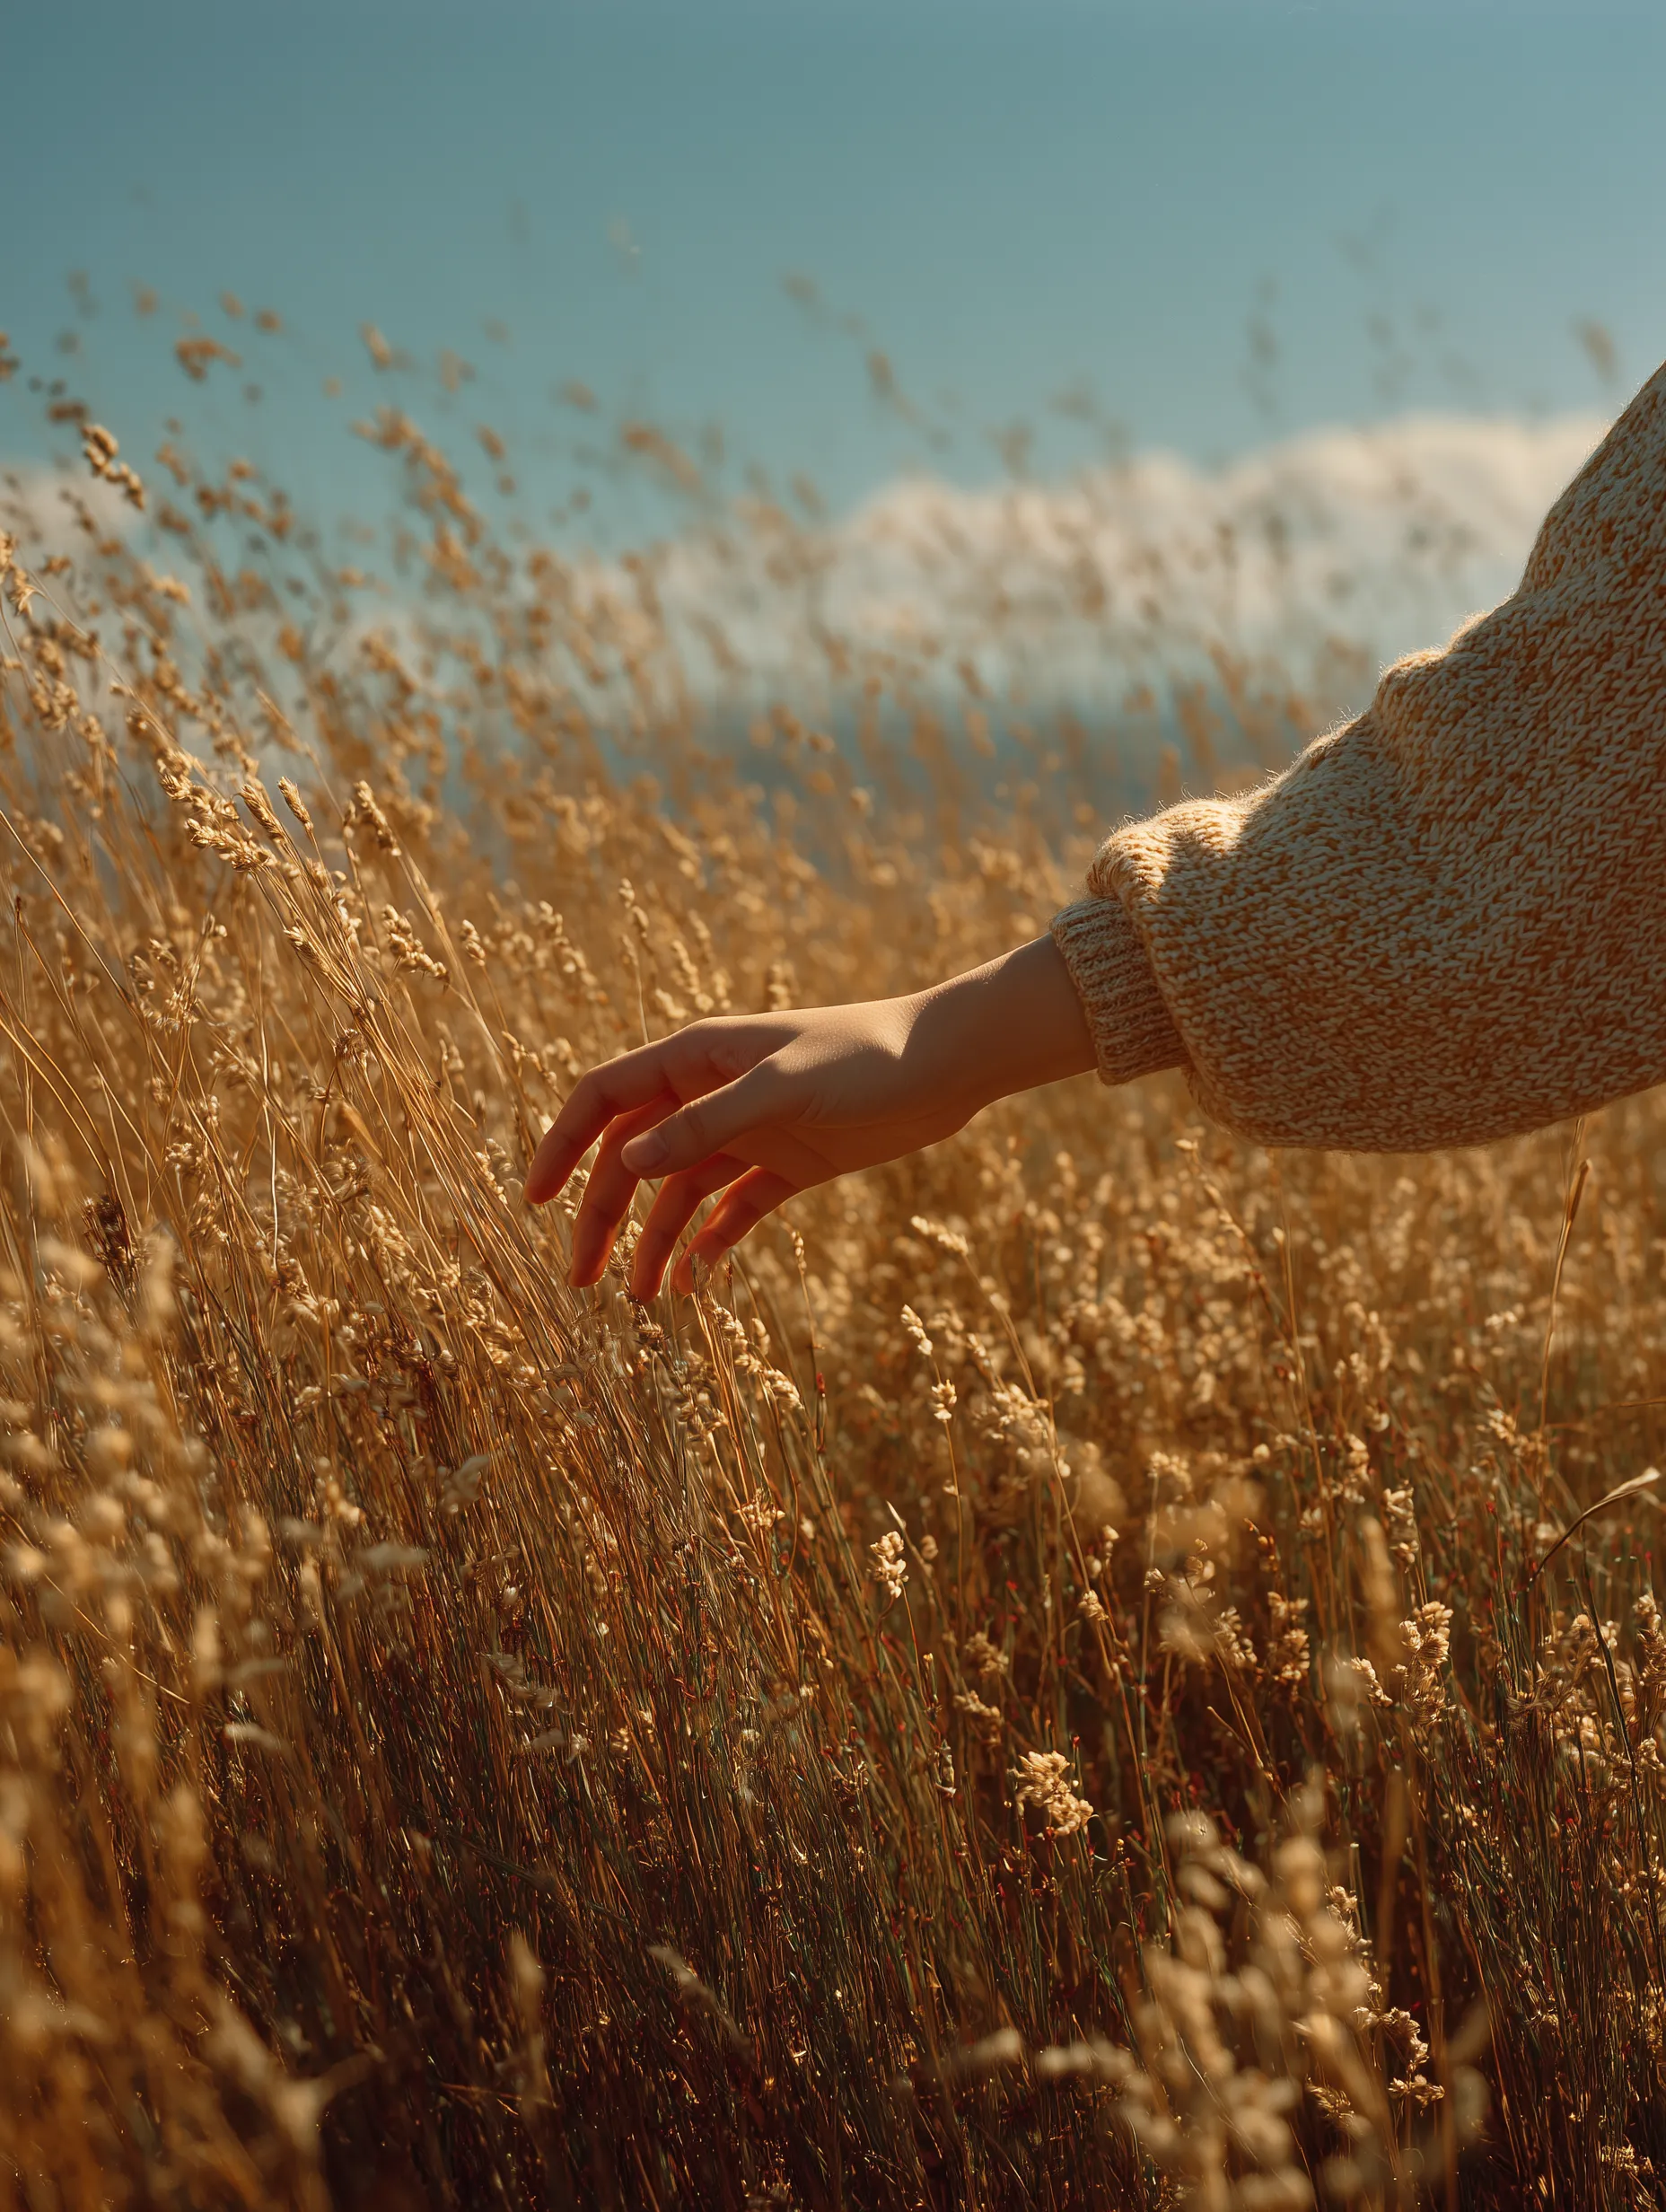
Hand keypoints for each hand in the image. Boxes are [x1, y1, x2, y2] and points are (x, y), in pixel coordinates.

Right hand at [525, 934, 1095, 1297]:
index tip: (535, 1201)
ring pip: (677, 1193)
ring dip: (650, 1241)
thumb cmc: (866, 1058)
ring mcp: (748, 1132)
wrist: (948, 1064)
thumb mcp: (783, 1088)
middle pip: (633, 1158)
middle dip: (601, 1216)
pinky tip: (694, 1284)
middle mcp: (711, 1095)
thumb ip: (706, 1124)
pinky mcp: (787, 1164)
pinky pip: (730, 1210)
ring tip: (637, 1302)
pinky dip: (708, 1245)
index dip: (563, 1144)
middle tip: (581, 1282)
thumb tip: (627, 1163)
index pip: (604, 1099)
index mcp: (695, 1060)